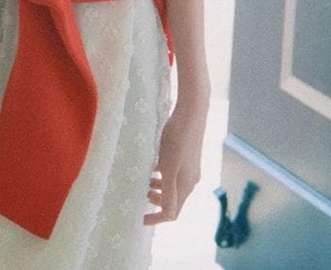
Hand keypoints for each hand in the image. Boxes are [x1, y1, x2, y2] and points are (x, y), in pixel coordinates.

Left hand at [144, 96, 208, 223]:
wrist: (191, 111)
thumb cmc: (177, 139)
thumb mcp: (169, 167)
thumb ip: (168, 192)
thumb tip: (168, 217)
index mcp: (186, 185)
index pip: (172, 212)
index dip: (156, 217)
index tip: (139, 218)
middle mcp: (190, 179)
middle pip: (172, 199)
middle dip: (155, 200)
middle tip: (139, 193)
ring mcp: (189, 166)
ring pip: (171, 184)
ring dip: (157, 186)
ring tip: (142, 178)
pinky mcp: (186, 154)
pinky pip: (171, 171)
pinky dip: (160, 173)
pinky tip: (150, 164)